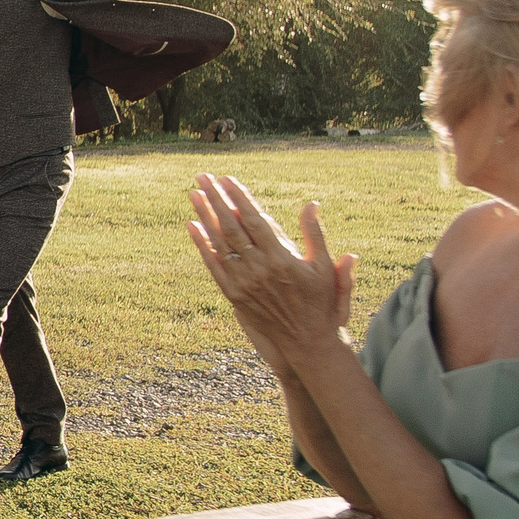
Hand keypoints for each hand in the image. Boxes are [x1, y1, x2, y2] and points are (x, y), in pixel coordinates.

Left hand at [188, 173, 355, 369]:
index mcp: (282, 257)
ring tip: (194, 193)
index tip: (226, 178)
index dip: (238, 197)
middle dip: (215, 199)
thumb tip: (311, 204)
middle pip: (231, 226)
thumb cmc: (321, 302)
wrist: (307, 342)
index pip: (254, 220)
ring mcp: (244, 283)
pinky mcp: (234, 296)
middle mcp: (259, 269)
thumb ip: (316, 234)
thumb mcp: (325, 267)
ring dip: (204, 216)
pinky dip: (202, 245)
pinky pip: (213, 266)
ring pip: (219, 243)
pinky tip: (192, 226)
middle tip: (202, 176)